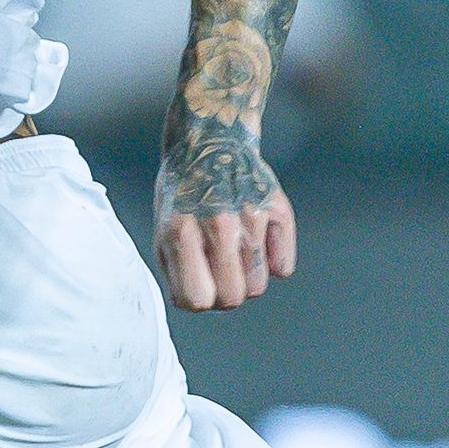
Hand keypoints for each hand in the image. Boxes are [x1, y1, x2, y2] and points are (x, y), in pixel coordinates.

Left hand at [150, 132, 296, 311]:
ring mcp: (251, 216)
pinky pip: (284, 266)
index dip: (199, 301)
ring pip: (258, 286)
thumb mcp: (163, 230)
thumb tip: (197, 304)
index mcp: (180, 232)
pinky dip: (274, 263)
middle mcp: (218, 225)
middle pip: (233, 298)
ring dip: (247, 279)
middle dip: (225, 295)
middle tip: (220, 275)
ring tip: (236, 255)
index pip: (197, 299)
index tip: (200, 288)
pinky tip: (258, 242)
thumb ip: (175, 270)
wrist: (209, 143)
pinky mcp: (278, 208)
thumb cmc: (183, 193)